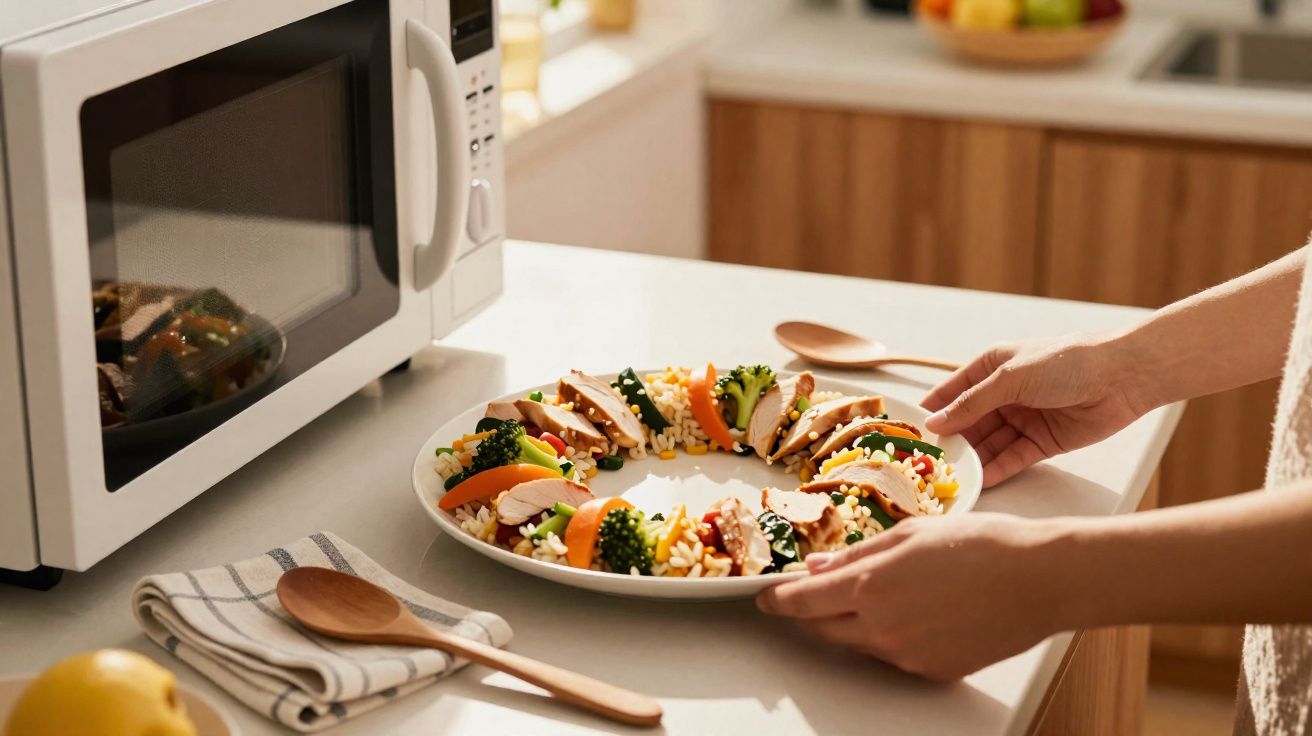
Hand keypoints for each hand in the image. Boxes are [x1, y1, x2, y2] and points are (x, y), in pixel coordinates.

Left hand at [756, 513, 1066, 680]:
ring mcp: (906, 655)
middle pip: (823, 629)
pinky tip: (915, 611)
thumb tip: (821, 566)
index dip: (780, 600)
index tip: (768, 597)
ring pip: (858, 644)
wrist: (1039, 579)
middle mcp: (881, 628)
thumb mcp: (910, 535)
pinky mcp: (932, 670)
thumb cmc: (982, 545)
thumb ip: (858, 555)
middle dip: (811, 612)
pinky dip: (889, 636)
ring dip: (852, 622)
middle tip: (813, 594)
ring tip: (883, 592)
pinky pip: (893, 656)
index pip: (803, 602)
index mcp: (870, 587)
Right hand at [920, 334, 1146, 486]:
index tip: (906, 431)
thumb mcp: (1010, 378)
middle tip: (926, 463)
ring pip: (989, 443)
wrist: (1123, 376)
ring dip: (972, 458)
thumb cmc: (1065, 362)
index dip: (931, 411)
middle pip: (969, 423)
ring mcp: (1023, 419)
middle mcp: (1004, 394)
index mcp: (991, 368)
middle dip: (951, 441)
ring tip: (951, 477)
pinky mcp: (1043, 442)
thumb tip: (935, 423)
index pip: (952, 392)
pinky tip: (980, 480)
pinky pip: (1013, 458)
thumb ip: (972, 403)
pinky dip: (997, 469)